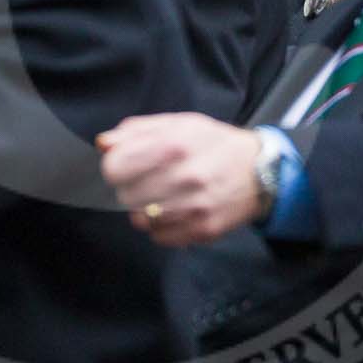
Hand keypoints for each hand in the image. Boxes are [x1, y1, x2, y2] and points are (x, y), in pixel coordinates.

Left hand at [97, 114, 264, 246]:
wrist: (260, 172)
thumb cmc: (213, 144)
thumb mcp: (178, 124)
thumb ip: (136, 131)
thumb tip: (103, 144)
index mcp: (173, 145)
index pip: (115, 168)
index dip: (115, 167)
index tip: (126, 166)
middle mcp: (184, 177)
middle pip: (124, 196)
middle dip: (130, 188)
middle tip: (148, 181)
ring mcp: (194, 207)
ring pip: (140, 220)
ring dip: (144, 210)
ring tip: (162, 197)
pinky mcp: (203, 230)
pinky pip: (159, 237)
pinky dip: (161, 227)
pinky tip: (175, 212)